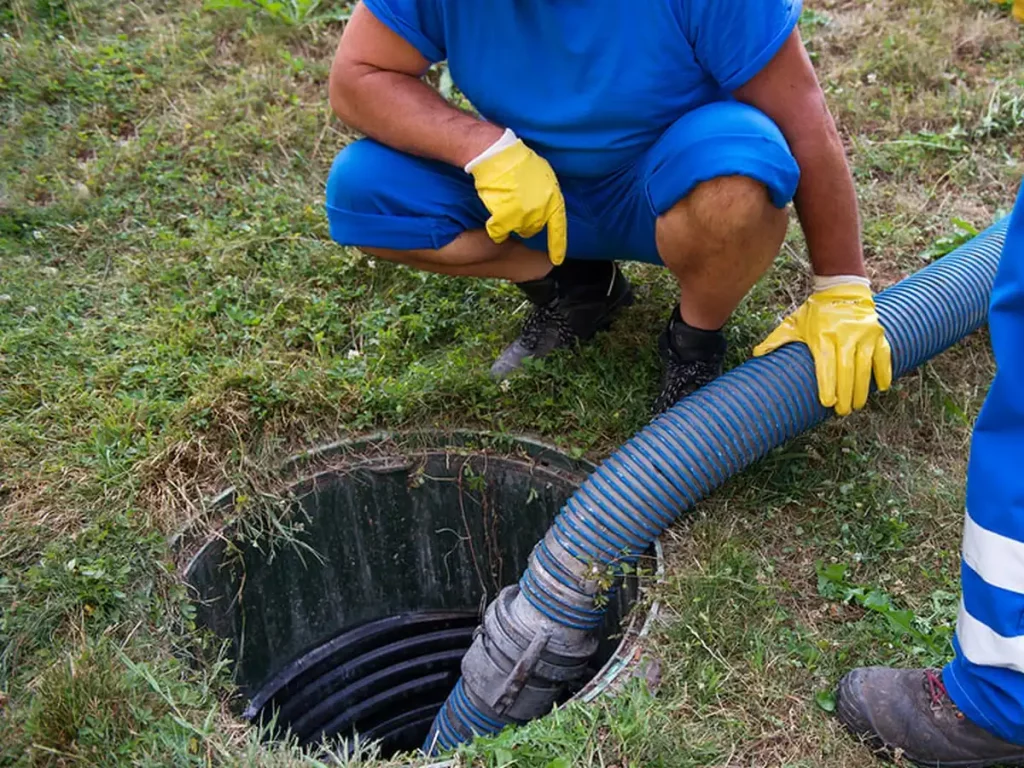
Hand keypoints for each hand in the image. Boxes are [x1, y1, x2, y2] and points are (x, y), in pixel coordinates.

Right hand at [466, 130, 567, 265]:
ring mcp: (524, 215)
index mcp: (553, 199)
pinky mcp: (506, 217)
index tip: (557, 260)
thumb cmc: (519, 163)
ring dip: (510, 222)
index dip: (558, 246)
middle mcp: (541, 210)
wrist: (499, 156)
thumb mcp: (544, 177)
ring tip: (505, 202)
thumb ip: (547, 196)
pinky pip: (499, 233)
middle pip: (533, 229)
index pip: (558, 228)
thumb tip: (544, 210)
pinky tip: (493, 217)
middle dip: (525, 221)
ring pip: (517, 230)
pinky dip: (495, 228)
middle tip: (515, 203)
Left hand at [753, 281, 892, 415]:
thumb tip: (756, 354)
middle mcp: (845, 335)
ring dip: (862, 389)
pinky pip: (883, 356)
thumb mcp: (794, 323)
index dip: (828, 385)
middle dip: (846, 394)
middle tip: (843, 412)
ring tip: (858, 405)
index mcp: (822, 336)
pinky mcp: (877, 333)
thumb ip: (777, 339)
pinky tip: (881, 387)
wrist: (841, 289)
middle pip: (847, 370)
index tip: (828, 403)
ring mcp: (864, 334)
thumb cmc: (815, 312)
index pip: (826, 365)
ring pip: (865, 367)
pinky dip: (884, 372)